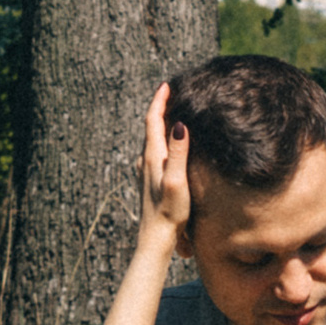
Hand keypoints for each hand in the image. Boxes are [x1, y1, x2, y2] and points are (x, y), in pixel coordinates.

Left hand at [141, 83, 193, 234]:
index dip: (159, 101)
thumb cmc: (169, 213)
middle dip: (161, 108)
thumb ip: (178, 153)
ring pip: (153, 140)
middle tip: (173, 92)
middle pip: (151, 127)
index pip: (152, 120)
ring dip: (161, 124)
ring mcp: (146, 171)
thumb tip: (180, 124)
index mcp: (152, 156)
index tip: (167, 85)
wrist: (155, 240)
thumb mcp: (177, 181)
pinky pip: (155, 151)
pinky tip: (171, 146)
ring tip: (175, 113)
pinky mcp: (149, 181)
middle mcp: (146, 160)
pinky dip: (163, 139)